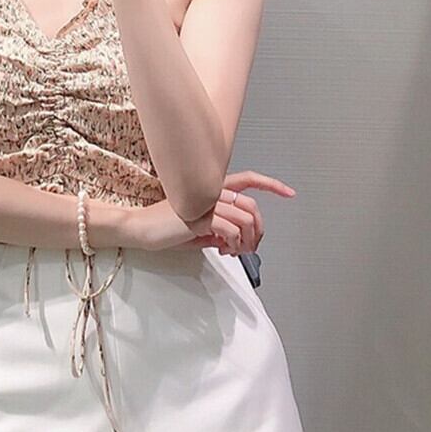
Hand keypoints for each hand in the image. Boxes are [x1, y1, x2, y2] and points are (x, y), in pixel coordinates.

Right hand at [121, 170, 296, 253]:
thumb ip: (219, 231)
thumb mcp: (199, 230)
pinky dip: (232, 244)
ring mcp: (206, 202)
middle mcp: (211, 191)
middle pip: (252, 207)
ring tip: (234, 252)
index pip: (248, 179)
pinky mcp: (199, 216)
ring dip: (246, 242)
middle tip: (248, 248)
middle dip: (258, 232)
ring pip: (246, 220)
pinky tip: (222, 249)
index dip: (271, 185)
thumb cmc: (166, 229)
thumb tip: (234, 241)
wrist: (141, 229)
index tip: (289, 192)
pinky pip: (230, 230)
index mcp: (212, 190)